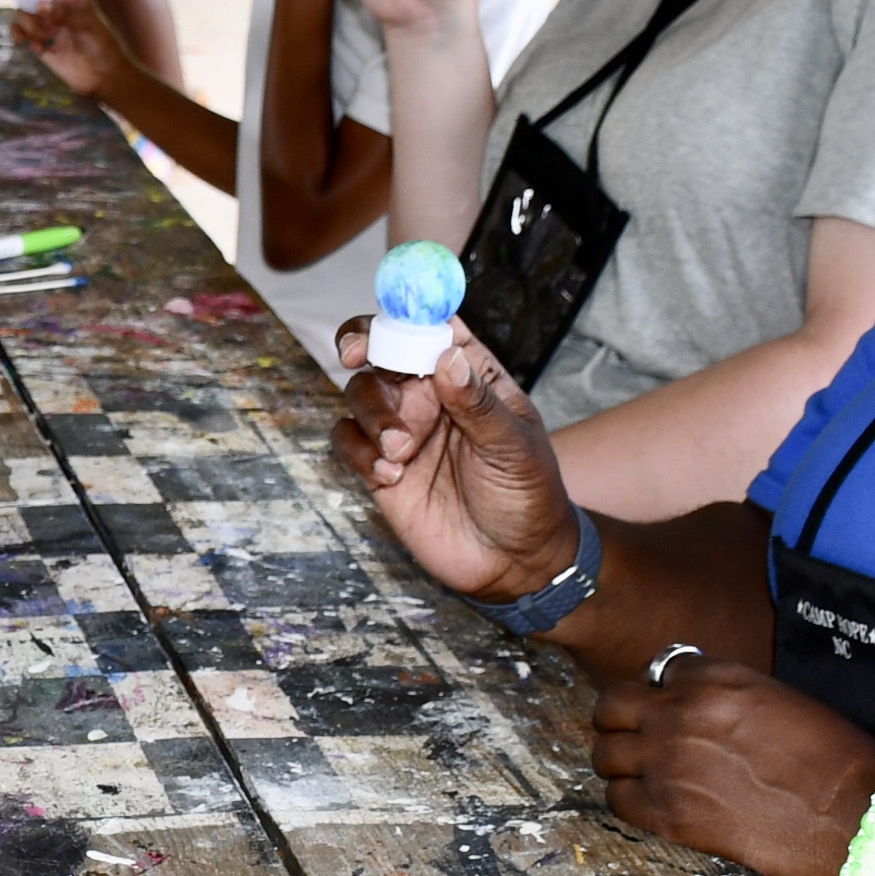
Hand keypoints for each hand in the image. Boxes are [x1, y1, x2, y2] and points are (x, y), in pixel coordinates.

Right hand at [14, 0, 125, 97]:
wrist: (102, 77)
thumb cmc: (102, 47)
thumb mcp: (89, 26)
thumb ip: (66, 14)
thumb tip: (40, 6)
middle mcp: (57, 10)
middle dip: (32, 6)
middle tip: (46, 20)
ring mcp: (47, 27)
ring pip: (23, 15)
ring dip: (28, 24)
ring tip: (43, 36)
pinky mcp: (40, 45)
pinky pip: (21, 34)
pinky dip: (20, 36)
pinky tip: (33, 45)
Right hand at [330, 319, 582, 607]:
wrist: (514, 563)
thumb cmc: (528, 496)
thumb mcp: (514, 448)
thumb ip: (478, 404)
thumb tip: (447, 357)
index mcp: (470, 375)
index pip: (432, 326)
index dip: (405, 312)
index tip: (388, 320)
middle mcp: (430, 394)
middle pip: (382, 349)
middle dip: (363, 345)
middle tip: (355, 357)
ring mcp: (402, 428)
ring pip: (360, 393)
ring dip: (371, 413)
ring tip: (400, 450)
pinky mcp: (379, 467)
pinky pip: (346, 441)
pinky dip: (358, 452)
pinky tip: (389, 476)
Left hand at [589, 659, 874, 875]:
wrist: (859, 817)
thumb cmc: (837, 761)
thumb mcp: (782, 700)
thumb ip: (732, 698)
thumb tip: (707, 712)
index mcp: (715, 678)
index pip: (657, 671)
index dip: (661, 693)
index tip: (670, 711)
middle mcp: (682, 711)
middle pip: (613, 704)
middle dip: (621, 722)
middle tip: (638, 740)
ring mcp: (669, 761)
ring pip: (605, 753)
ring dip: (621, 762)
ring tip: (643, 776)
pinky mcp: (669, 812)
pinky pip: (618, 799)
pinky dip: (629, 801)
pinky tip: (654, 806)